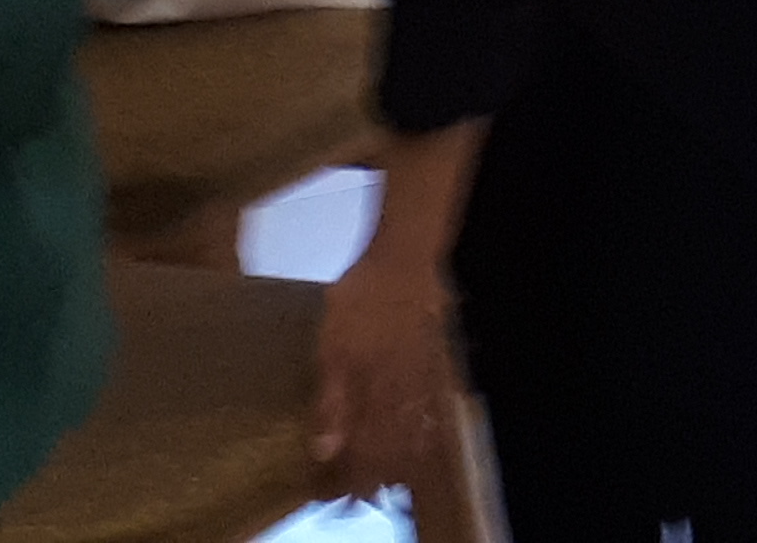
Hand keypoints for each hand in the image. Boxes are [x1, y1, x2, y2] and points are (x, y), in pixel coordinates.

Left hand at [312, 246, 461, 492]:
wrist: (404, 258)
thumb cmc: (361, 299)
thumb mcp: (333, 348)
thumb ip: (332, 401)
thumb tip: (325, 449)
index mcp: (374, 391)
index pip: (363, 448)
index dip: (350, 475)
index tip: (337, 497)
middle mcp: (401, 391)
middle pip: (388, 444)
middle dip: (374, 474)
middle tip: (362, 499)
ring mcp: (420, 375)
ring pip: (411, 428)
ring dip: (400, 458)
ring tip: (392, 482)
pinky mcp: (431, 358)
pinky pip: (430, 404)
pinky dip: (425, 427)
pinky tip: (423, 436)